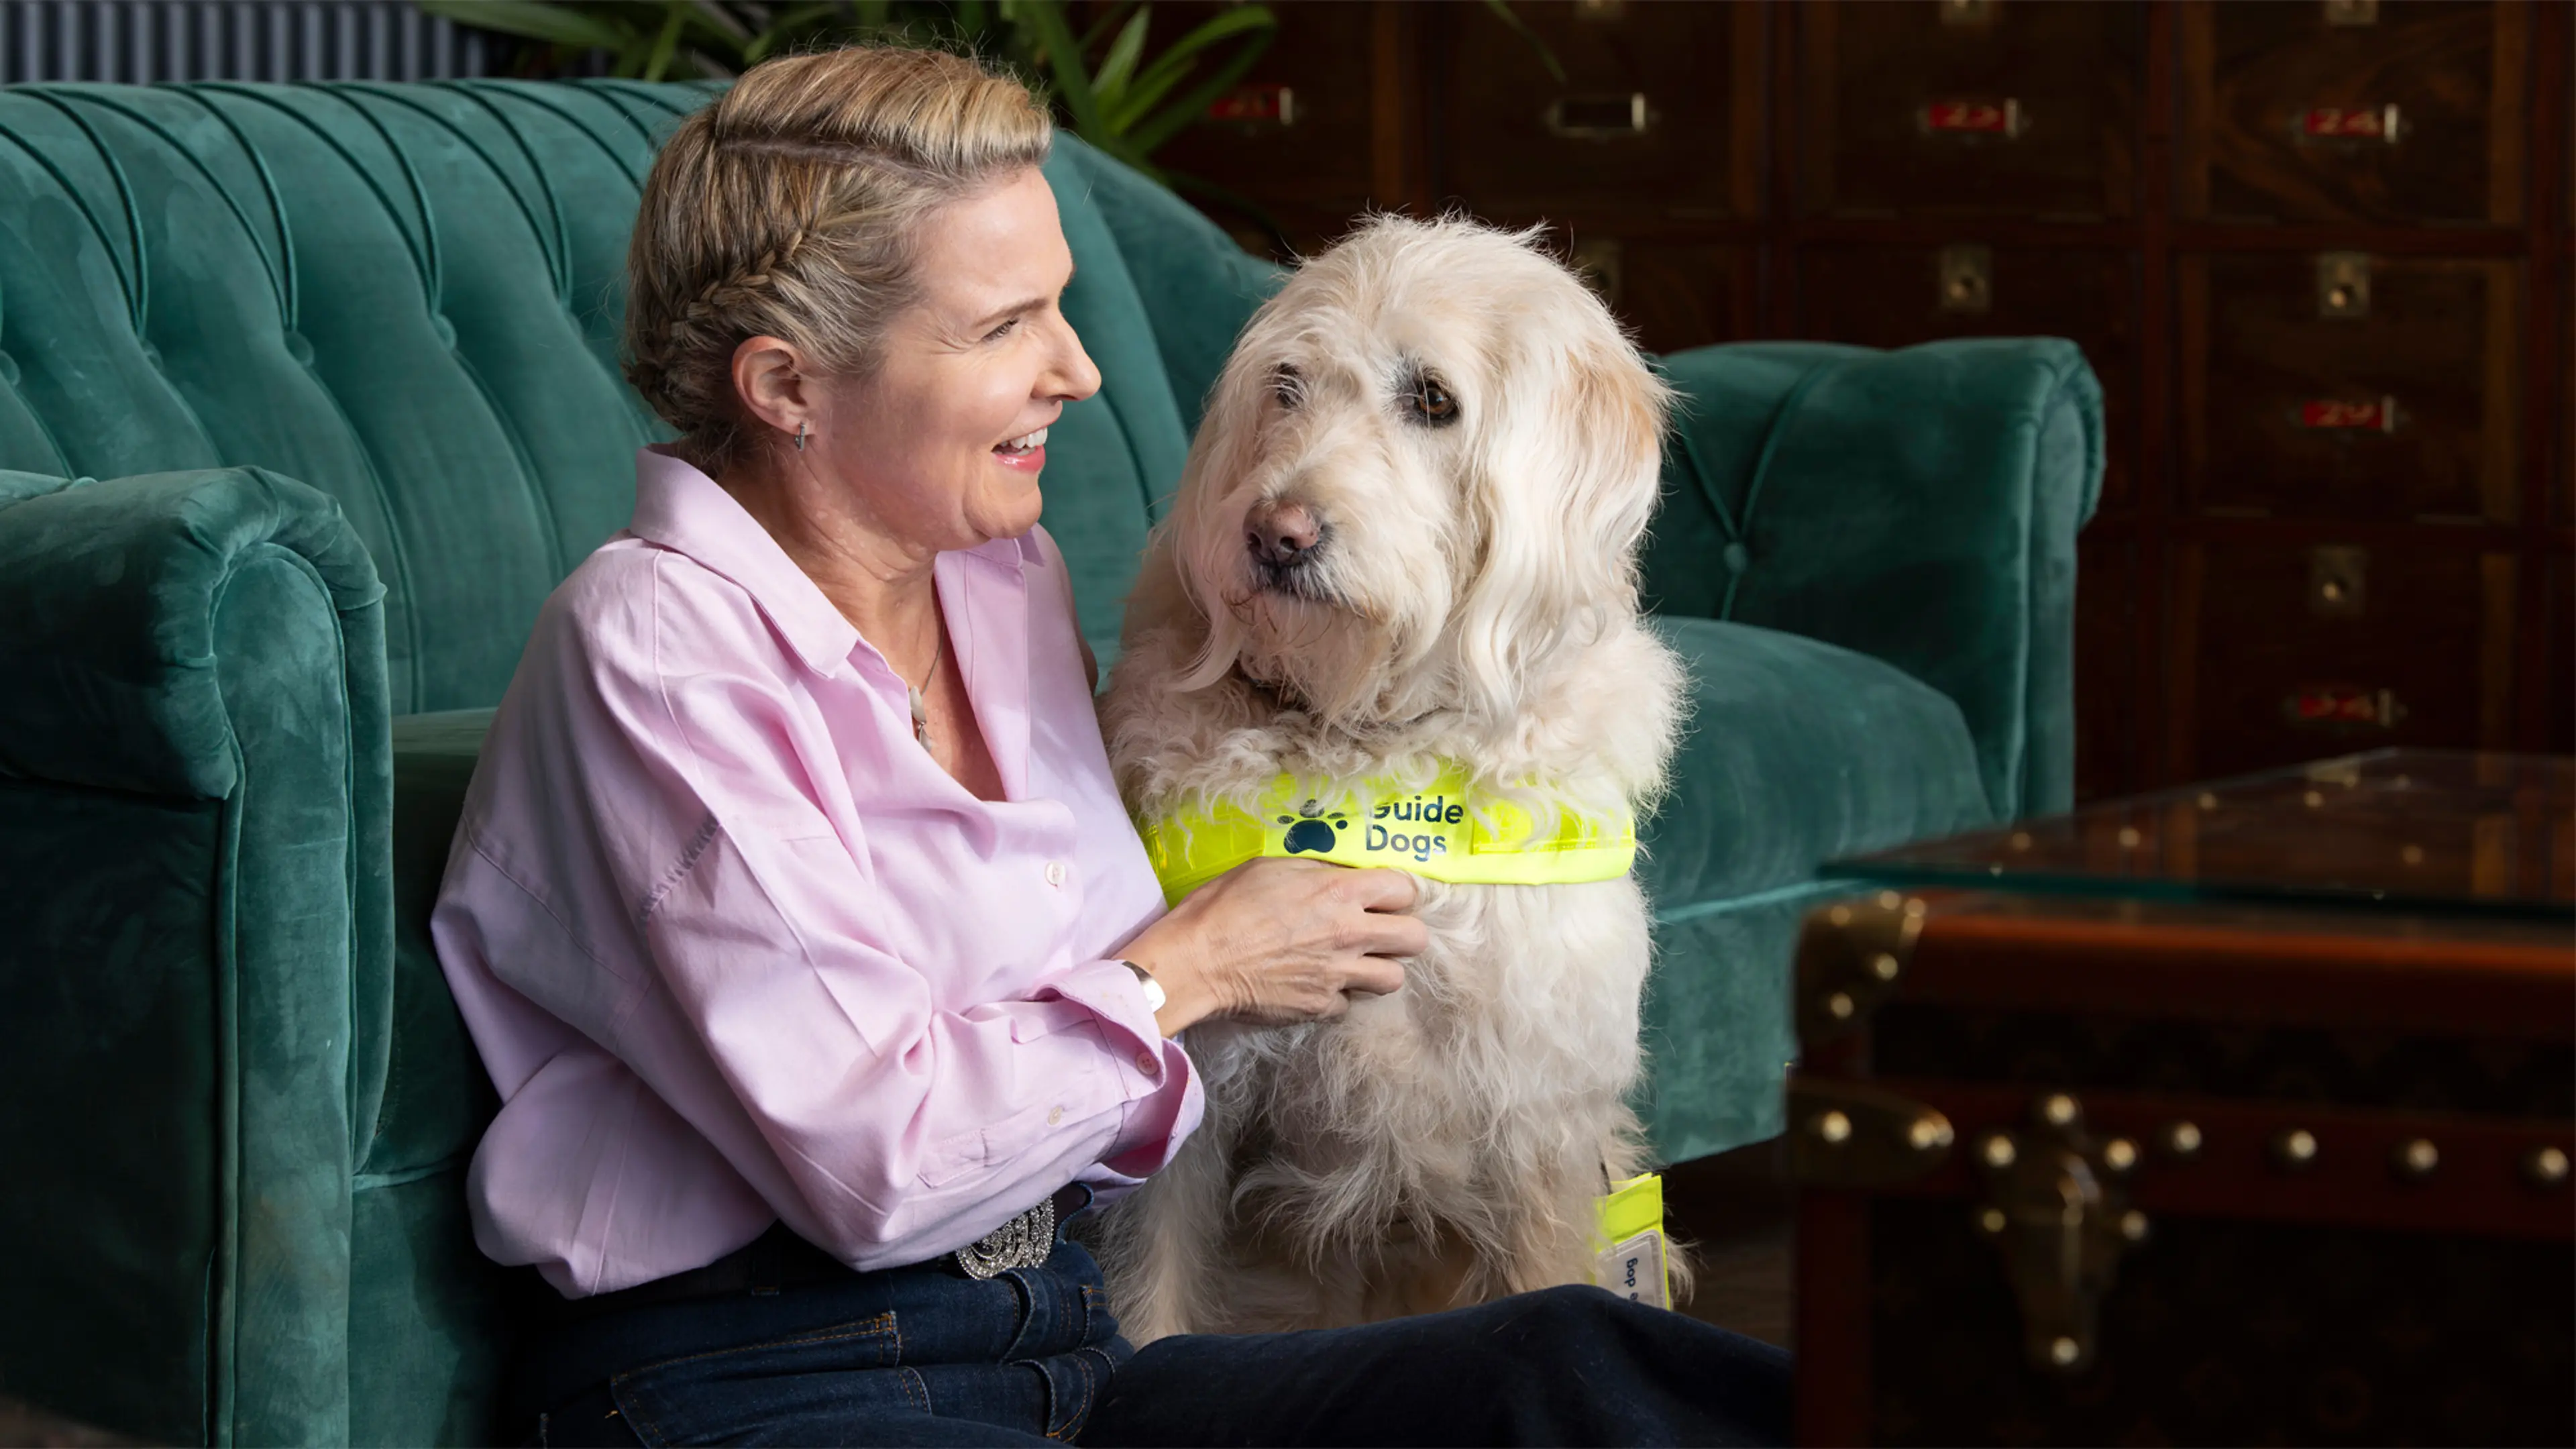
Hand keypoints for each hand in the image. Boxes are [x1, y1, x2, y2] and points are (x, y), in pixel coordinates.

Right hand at [1121, 859, 1423, 1033]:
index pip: (1404, 889)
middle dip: (1403, 932)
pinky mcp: (1320, 1007)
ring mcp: (1338, 975)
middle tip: (1380, 930)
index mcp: (1339, 892)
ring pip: (1394, 979)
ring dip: (1379, 968)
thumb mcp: (1269, 867)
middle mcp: (1348, 934)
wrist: (1195, 962)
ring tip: (1355, 961)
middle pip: (1415, 939)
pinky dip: (1338, 995)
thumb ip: (1315, 871)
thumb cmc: (1223, 906)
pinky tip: (1317, 983)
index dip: (1398, 891)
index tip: (1384, 895)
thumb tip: (1339, 875)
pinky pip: (1349, 1004)